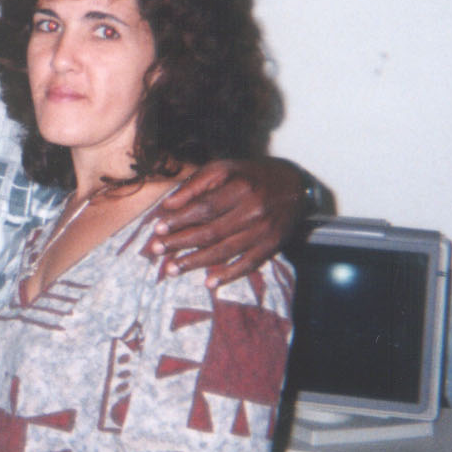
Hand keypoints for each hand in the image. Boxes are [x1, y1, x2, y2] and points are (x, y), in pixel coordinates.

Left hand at [147, 158, 301, 287]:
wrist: (294, 185)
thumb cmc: (250, 176)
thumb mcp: (224, 168)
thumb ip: (196, 184)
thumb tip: (168, 205)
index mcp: (240, 186)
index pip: (203, 207)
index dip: (179, 220)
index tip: (157, 229)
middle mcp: (253, 209)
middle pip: (211, 231)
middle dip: (180, 243)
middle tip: (156, 250)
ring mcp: (264, 229)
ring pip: (225, 250)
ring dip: (196, 262)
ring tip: (171, 269)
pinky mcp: (273, 245)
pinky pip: (249, 264)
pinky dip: (229, 275)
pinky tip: (209, 283)